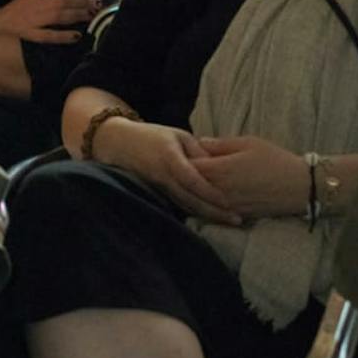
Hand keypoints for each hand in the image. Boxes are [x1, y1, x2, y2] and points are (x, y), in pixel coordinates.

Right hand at [0, 0, 101, 44]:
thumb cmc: (3, 20)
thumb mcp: (21, 4)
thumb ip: (40, 1)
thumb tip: (66, 1)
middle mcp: (32, 5)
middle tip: (97, 2)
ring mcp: (30, 21)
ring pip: (59, 14)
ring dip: (78, 14)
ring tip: (92, 14)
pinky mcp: (27, 37)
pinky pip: (48, 36)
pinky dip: (63, 36)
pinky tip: (76, 36)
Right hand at [94, 118, 238, 224]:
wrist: (119, 144)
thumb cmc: (152, 136)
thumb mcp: (178, 135)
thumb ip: (198, 149)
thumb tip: (220, 165)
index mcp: (170, 159)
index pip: (193, 180)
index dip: (211, 193)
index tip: (229, 202)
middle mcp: (164, 177)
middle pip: (192, 200)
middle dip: (215, 212)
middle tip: (238, 220)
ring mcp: (160, 188)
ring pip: (186, 207)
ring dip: (208, 216)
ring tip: (230, 222)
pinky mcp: (159, 194)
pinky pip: (180, 206)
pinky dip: (197, 213)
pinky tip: (212, 218)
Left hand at [195, 137, 309, 220]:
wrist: (300, 187)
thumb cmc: (276, 160)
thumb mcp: (248, 143)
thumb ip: (220, 144)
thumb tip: (199, 142)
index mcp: (220, 170)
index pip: (188, 166)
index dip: (184, 158)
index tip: (187, 151)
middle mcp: (218, 191)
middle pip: (190, 186)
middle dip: (187, 175)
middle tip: (190, 165)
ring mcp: (225, 206)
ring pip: (200, 200)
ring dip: (196, 190)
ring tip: (201, 179)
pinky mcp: (234, 215)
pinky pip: (213, 210)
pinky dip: (208, 202)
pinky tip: (212, 193)